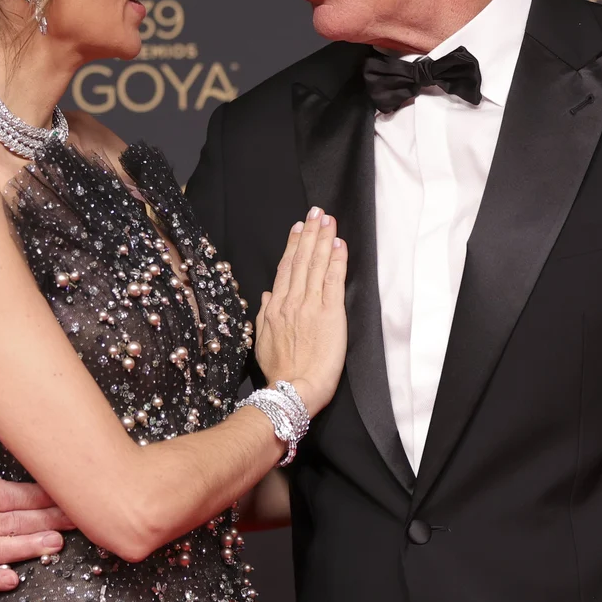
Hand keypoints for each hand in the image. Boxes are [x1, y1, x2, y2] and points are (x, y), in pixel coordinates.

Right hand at [252, 207, 348, 416]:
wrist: (294, 389)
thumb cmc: (280, 372)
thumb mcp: (262, 341)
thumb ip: (265, 315)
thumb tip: (267, 295)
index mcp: (275, 307)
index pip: (286, 269)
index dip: (293, 245)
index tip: (299, 228)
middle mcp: (291, 301)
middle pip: (301, 260)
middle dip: (310, 234)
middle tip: (316, 212)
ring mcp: (310, 305)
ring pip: (316, 264)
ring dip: (323, 239)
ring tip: (328, 220)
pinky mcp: (330, 313)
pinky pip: (333, 279)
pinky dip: (336, 260)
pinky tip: (339, 244)